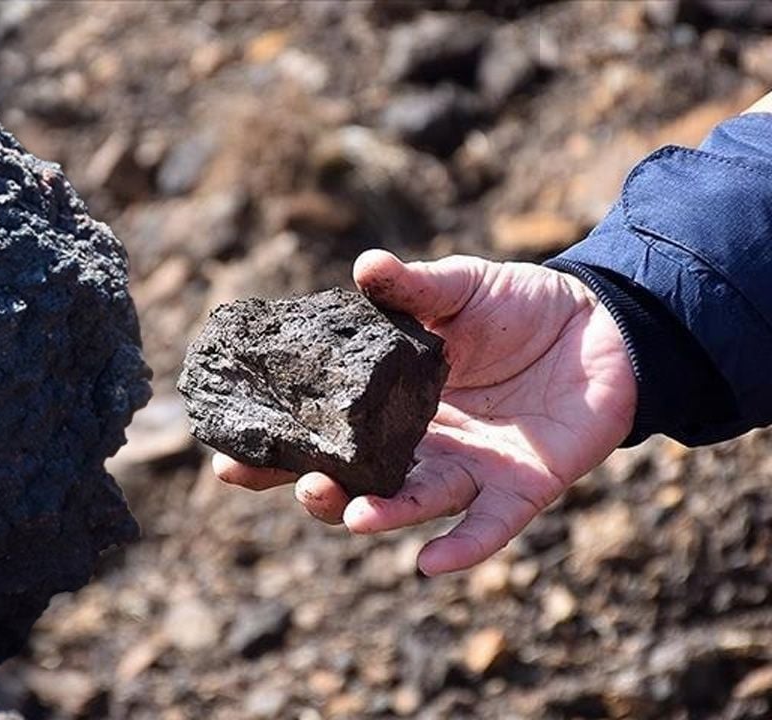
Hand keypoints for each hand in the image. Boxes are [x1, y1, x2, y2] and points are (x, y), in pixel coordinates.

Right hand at [213, 249, 636, 574]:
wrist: (604, 326)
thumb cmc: (521, 306)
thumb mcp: (460, 288)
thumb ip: (413, 289)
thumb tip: (364, 267)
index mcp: (392, 403)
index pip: (325, 434)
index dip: (279, 450)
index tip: (227, 460)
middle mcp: (422, 446)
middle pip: (358, 481)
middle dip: (319, 490)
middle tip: (292, 482)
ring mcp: (469, 470)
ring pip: (413, 503)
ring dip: (379, 515)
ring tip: (348, 513)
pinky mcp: (522, 488)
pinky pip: (489, 527)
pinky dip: (461, 549)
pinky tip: (430, 565)